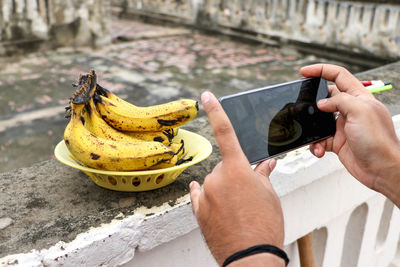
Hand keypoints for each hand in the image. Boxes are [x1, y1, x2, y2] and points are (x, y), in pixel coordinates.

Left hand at [190, 91, 284, 265]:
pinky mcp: (197, 210)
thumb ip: (263, 174)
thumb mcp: (270, 195)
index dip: (215, 111)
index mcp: (238, 169)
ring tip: (238, 210)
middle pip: (225, 166)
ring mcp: (205, 194)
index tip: (205, 96)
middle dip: (236, 175)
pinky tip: (220, 208)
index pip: (225, 132)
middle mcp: (217, 177)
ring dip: (225, 190)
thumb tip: (266, 164)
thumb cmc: (265, 225)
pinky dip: (209, 197)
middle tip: (248, 195)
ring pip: (215, 182)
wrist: (251, 257)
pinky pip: (201, 195)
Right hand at [301, 64, 399, 205]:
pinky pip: (319, 139)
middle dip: (312, 102)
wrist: (381, 170)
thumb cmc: (379, 142)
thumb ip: (339, 101)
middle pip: (326, 98)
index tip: (304, 72)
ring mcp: (343, 126)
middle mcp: (351, 110)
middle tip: (301, 105)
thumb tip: (321, 103)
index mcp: (359, 98)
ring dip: (312, 128)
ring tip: (312, 134)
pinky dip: (315, 144)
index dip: (321, 71)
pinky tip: (319, 149)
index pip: (339, 76)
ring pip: (319, 120)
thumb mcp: (360, 112)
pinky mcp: (337, 141)